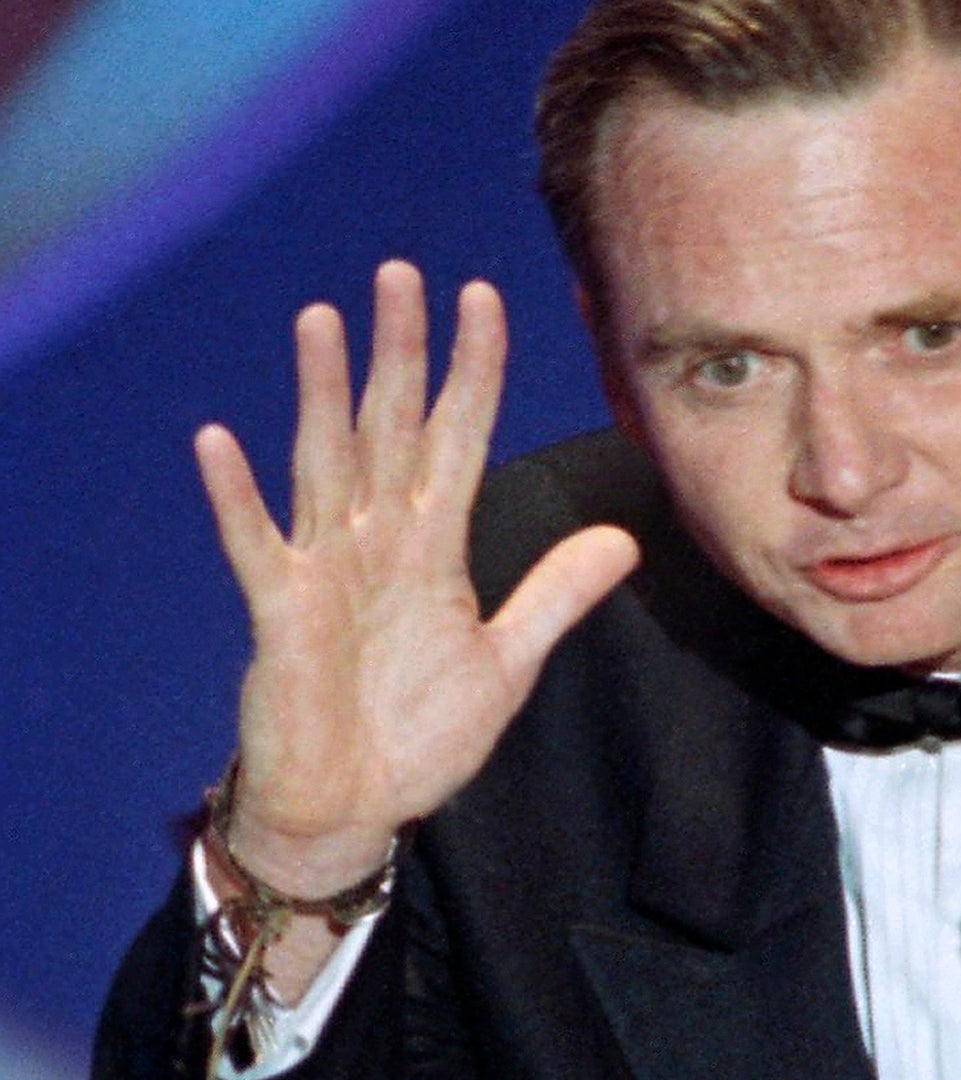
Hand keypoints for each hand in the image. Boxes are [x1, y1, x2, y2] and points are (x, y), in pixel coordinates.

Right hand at [198, 260, 638, 913]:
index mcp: (432, 547)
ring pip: (325, 465)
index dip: (472, 372)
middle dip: (399, 355)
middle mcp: (377, 543)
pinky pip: (256, 548)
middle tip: (402, 274)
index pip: (457, 439)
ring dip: (321, 395)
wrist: (357, 805)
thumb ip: (556, 595)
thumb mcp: (506, 661)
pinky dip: (237, 500)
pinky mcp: (280, 615)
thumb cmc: (417, 732)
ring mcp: (325, 572)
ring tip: (321, 319)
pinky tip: (217, 441)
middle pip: (390, 430)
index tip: (484, 298)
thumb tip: (623, 538)